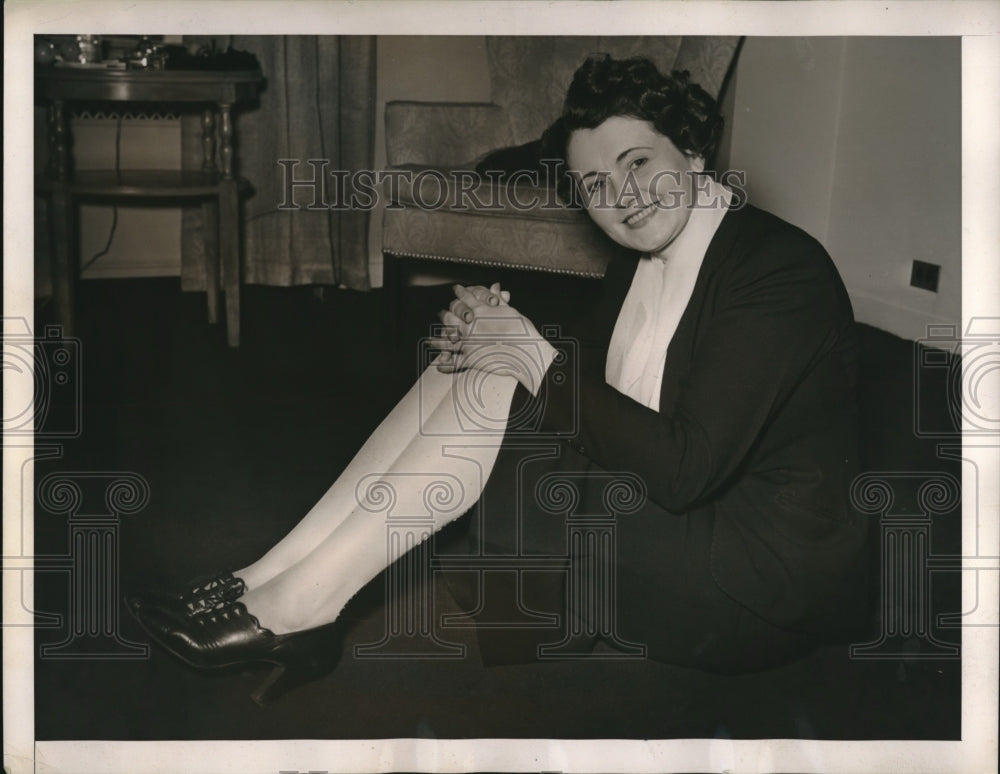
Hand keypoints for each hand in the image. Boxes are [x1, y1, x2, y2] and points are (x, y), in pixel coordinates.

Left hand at [431, 284, 555, 393]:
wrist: (525, 352)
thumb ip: (500, 300)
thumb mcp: (511, 311)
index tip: (455, 289)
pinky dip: (445, 365)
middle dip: (445, 314)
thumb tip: (495, 286)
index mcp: (480, 311)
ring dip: (436, 340)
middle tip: (441, 313)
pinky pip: (453, 363)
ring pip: (446, 340)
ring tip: (429, 340)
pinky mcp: (470, 359)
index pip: (466, 298)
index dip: (459, 292)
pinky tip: (438, 365)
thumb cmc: (522, 331)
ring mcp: (468, 343)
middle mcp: (470, 325)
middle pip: (450, 317)